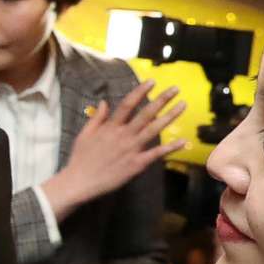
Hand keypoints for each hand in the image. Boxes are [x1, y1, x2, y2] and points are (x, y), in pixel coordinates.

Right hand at [41, 82, 187, 219]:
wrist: (80, 182)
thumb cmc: (80, 159)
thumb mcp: (84, 134)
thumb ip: (96, 118)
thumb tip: (105, 102)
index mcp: (110, 127)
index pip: (127, 104)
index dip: (140, 91)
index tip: (151, 82)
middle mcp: (123, 135)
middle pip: (145, 114)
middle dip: (161, 99)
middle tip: (176, 89)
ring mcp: (131, 149)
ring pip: (154, 129)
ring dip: (170, 116)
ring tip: (182, 105)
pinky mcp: (137, 164)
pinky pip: (156, 154)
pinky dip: (170, 147)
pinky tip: (183, 141)